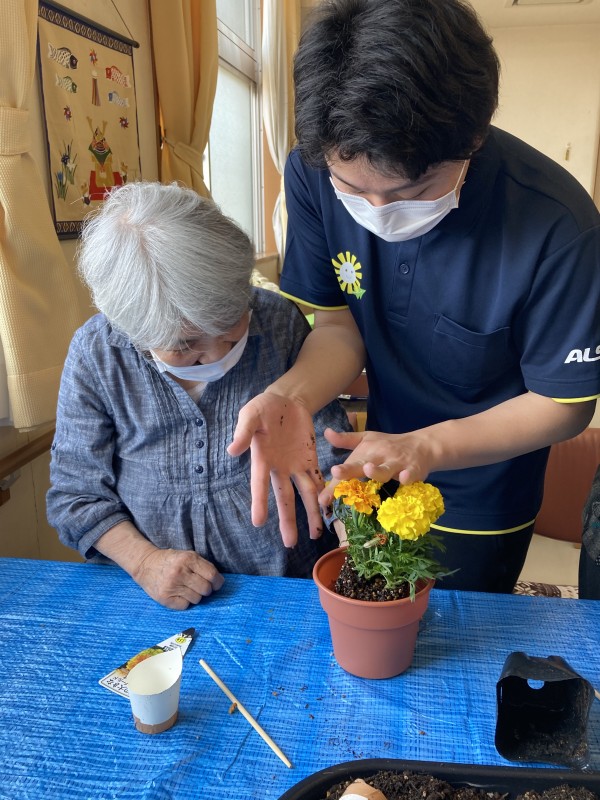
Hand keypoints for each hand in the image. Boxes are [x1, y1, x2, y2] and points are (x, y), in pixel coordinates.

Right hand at [132, 548, 224, 609]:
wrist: (145, 565)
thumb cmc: (171, 560)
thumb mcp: (187, 555)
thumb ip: (203, 566)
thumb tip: (218, 582)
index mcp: (188, 559)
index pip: (211, 574)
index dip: (218, 582)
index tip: (216, 584)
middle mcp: (179, 572)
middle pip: (206, 589)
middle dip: (206, 589)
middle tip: (200, 586)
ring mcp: (171, 586)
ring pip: (197, 599)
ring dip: (195, 595)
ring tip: (186, 588)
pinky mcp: (165, 598)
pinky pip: (185, 605)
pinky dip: (185, 601)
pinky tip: (178, 593)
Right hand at [228, 392, 324, 546]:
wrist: (285, 400)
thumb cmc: (262, 408)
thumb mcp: (250, 414)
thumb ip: (243, 431)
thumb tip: (232, 451)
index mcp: (262, 459)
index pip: (259, 484)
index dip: (259, 503)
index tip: (258, 523)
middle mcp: (279, 468)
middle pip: (284, 498)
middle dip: (288, 520)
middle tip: (289, 544)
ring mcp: (296, 465)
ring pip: (305, 494)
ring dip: (311, 513)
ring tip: (316, 535)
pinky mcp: (310, 459)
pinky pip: (318, 478)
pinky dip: (324, 493)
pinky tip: (330, 510)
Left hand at [318, 427, 434, 508]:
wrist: (421, 445)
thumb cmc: (388, 445)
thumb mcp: (367, 439)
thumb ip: (346, 440)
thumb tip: (326, 433)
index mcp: (366, 452)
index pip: (348, 465)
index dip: (335, 477)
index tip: (322, 494)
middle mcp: (379, 457)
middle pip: (362, 464)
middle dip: (349, 470)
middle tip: (337, 472)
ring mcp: (396, 463)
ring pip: (386, 469)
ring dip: (378, 470)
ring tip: (369, 469)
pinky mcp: (413, 469)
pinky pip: (410, 475)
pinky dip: (407, 477)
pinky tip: (404, 479)